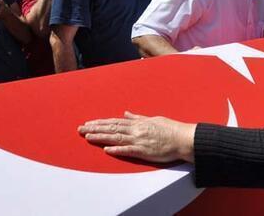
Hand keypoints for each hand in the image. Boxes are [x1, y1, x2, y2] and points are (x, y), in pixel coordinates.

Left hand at [78, 111, 196, 162]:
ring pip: (117, 138)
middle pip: (112, 129)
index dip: (101, 122)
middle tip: (80, 129)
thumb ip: (138, 117)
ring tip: (88, 136)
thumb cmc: (171, 129)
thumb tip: (126, 113)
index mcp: (139, 123)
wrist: (183, 138)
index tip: (89, 123)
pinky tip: (107, 149)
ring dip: (101, 137)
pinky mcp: (144, 151)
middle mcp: (136, 130)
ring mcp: (140, 140)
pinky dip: (117, 149)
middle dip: (95, 128)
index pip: (115, 122)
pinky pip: (129, 150)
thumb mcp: (153, 119)